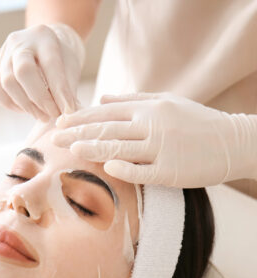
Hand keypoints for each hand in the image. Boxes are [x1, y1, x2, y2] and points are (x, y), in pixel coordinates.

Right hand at [0, 23, 84, 121]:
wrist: (45, 51)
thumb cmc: (61, 62)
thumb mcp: (70, 71)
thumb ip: (68, 91)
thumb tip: (68, 115)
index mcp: (43, 36)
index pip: (50, 63)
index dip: (58, 90)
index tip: (67, 110)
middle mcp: (19, 41)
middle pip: (23, 71)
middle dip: (39, 99)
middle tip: (52, 115)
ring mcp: (3, 54)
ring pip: (7, 83)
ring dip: (26, 105)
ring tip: (42, 115)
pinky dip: (11, 104)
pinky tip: (27, 109)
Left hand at [52, 92, 256, 187]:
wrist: (232, 141)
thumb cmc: (195, 122)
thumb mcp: (165, 102)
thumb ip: (132, 100)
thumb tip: (102, 98)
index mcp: (148, 108)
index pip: (107, 112)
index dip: (81, 118)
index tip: (60, 123)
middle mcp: (152, 124)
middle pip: (108, 128)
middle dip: (79, 132)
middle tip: (54, 138)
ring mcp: (162, 147)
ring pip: (122, 147)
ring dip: (95, 147)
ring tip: (72, 149)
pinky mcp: (171, 170)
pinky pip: (144, 170)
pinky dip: (126, 168)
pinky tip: (108, 168)